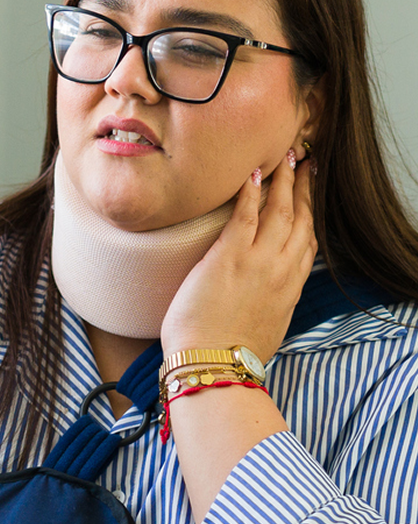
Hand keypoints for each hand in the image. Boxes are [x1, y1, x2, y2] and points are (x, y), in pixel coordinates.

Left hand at [162, 154, 316, 359]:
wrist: (214, 366)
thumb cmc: (229, 355)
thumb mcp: (265, 329)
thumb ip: (270, 307)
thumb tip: (263, 301)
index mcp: (290, 289)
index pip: (307, 243)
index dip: (309, 215)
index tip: (309, 197)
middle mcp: (281, 270)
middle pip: (300, 218)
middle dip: (303, 187)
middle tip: (304, 162)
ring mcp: (258, 261)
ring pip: (279, 210)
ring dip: (283, 179)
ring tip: (286, 157)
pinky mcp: (230, 257)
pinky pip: (245, 214)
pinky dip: (252, 191)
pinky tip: (254, 173)